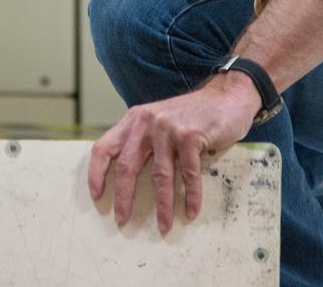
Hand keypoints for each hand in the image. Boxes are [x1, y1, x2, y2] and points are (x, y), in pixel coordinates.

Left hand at [87, 75, 259, 234]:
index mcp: (134, 120)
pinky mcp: (190, 135)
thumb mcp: (158, 121)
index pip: (104, 146)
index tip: (97, 195)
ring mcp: (168, 128)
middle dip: (124, 196)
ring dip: (162, 205)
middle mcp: (146, 122)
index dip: (96, 172)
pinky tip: (191, 211)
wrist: (226, 96)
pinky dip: (191, 195)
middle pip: (127, 165)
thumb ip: (142, 139)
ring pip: (160, 175)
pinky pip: (188, 174)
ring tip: (163, 225)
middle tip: (122, 219)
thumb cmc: (191, 115)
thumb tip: (125, 177)